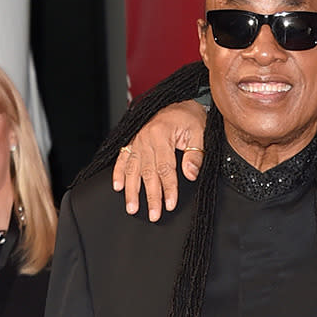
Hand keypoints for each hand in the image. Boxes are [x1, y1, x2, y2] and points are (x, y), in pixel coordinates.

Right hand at [112, 99, 206, 221]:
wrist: (179, 102)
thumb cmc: (190, 118)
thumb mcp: (199, 133)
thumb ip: (195, 154)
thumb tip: (190, 175)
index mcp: (161, 134)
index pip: (165, 168)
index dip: (168, 188)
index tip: (170, 205)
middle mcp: (145, 138)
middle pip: (147, 173)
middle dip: (150, 196)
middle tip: (154, 215)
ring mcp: (136, 140)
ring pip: (132, 169)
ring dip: (131, 190)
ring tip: (132, 208)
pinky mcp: (132, 141)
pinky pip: (122, 158)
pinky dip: (118, 173)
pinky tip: (117, 187)